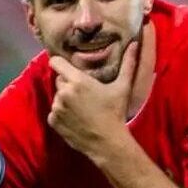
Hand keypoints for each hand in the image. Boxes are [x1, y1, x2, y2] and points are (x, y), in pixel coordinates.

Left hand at [48, 41, 138, 162]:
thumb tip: (133, 44)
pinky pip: (54, 113)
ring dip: (66, 100)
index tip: (69, 69)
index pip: (55, 62)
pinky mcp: (53, 121)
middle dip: (68, 84)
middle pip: (59, 80)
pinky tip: (76, 120)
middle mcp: (63, 92)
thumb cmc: (115, 113)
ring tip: (82, 109)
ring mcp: (56, 107)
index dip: (61, 64)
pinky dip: (62, 115)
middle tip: (84, 94)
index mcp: (77, 80)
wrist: (108, 143)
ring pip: (57, 97)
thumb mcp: (123, 88)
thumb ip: (127, 64)